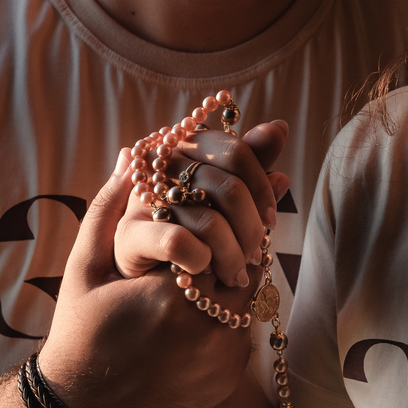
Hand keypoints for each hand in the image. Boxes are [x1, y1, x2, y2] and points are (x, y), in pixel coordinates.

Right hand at [36, 121, 285, 407]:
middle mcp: (207, 329)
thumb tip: (132, 156)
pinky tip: (196, 319)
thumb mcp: (84, 269)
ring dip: (231, 284)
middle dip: (234, 248)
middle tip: (212, 244)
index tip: (209, 214)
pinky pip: (242, 337)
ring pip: (248, 302)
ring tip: (201, 280)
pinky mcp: (227, 380)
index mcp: (173, 294)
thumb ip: (111, 208)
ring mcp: (222, 359)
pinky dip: (228, 320)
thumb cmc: (79, 337)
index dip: (222, 220)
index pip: (226, 236)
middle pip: (246, 267)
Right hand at [116, 121, 289, 285]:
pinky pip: (179, 242)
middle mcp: (164, 163)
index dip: (261, 187)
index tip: (271, 221)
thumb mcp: (224, 201)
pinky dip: (201, 261)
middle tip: (255, 256)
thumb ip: (250, 169)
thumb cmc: (192, 234)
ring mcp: (144, 196)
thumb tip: (279, 129)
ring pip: (210, 222)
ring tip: (235, 275)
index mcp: (189, 148)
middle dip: (250, 230)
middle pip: (228, 188)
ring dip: (232, 257)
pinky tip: (204, 271)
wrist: (142, 278)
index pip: (235, 151)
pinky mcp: (129, 231)